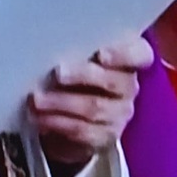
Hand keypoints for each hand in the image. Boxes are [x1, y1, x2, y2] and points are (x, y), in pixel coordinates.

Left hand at [29, 35, 153, 167]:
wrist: (75, 107)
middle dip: (82, 76)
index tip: (101, 53)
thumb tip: (47, 40)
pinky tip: (40, 118)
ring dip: (61, 103)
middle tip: (57, 73)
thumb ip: (75, 47)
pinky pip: (83, 131)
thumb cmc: (75, 68)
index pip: (140, 54)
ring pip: (93, 108)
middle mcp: (129, 86)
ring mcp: (120, 113)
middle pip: (112, 81)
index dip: (124, 54)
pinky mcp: (105, 135)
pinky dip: (58, 123)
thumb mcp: (78, 54)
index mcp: (128, 59)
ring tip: (36, 99)